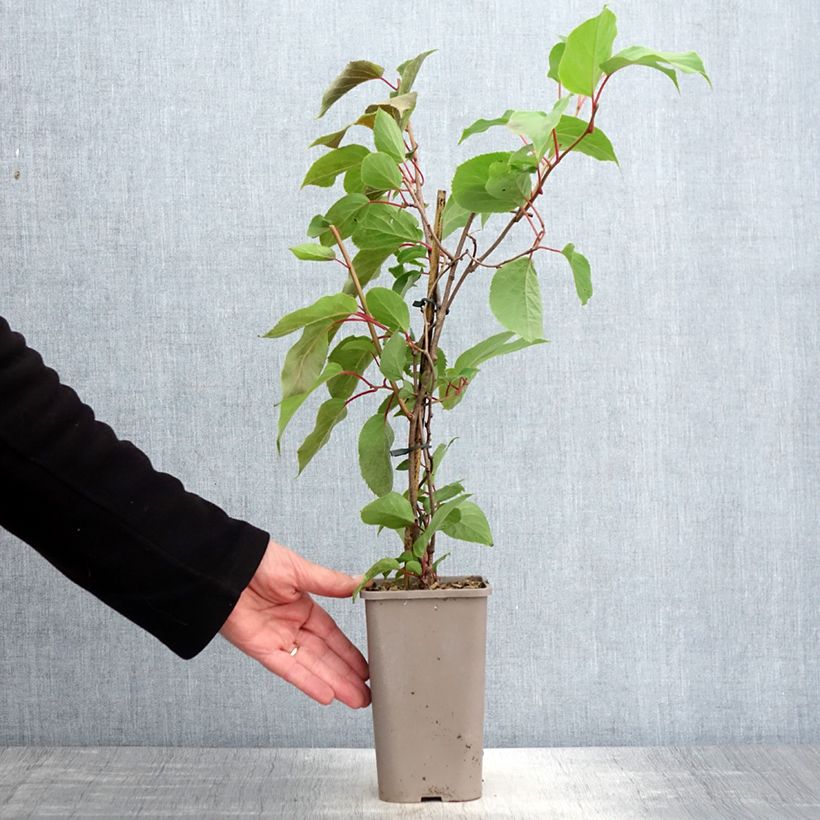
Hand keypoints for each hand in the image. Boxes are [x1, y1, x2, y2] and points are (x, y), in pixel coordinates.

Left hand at [220, 539, 369, 708]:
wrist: (225, 567)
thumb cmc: (258, 561)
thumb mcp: (301, 570)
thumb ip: (331, 582)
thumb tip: (360, 581)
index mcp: (303, 606)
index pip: (332, 635)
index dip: (350, 653)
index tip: (366, 668)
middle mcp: (291, 626)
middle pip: (325, 656)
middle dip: (347, 676)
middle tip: (367, 694)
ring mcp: (277, 639)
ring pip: (311, 666)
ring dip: (334, 684)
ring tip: (356, 700)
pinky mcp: (260, 649)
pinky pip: (287, 669)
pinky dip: (306, 682)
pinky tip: (326, 694)